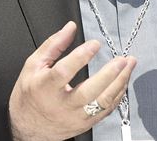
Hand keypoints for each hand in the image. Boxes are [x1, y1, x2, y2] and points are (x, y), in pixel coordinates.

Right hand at [8, 21, 136, 140]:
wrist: (27, 128)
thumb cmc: (30, 95)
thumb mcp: (33, 66)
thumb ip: (53, 45)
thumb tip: (70, 28)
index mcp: (45, 88)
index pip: (64, 72)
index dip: (81, 57)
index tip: (95, 44)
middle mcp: (61, 105)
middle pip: (89, 91)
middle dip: (109, 74)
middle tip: (122, 59)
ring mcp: (75, 117)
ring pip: (102, 102)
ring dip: (120, 82)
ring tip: (129, 65)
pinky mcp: (85, 124)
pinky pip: (106, 110)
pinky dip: (118, 95)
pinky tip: (123, 81)